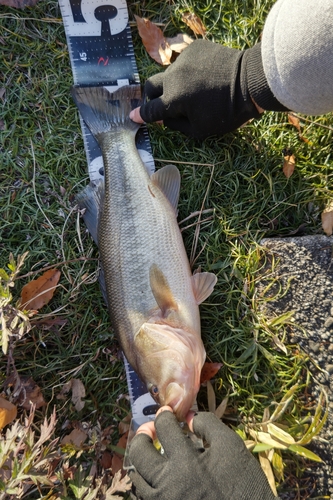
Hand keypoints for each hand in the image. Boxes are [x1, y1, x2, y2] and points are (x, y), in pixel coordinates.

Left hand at [129, 406, 277, 499]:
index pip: (164, 428)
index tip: (166, 412)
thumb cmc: (244, 483)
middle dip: (142, 436)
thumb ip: (207, 425)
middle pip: (139, 454)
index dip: (164, 416)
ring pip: (138, 479)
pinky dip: (147, 484)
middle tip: (149, 429)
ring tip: (150, 452)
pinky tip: (158, 477)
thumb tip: (188, 417)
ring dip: (141, 462)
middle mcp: (167, 485)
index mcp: (184, 463)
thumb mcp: (231, 446)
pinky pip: (145, 499)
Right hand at [130, 40, 260, 138]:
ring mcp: (183, 61)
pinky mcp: (194, 49)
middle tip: (159, 104)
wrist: (250, 82)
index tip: (133, 117)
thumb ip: (174, 125)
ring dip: (174, 85)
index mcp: (173, 100)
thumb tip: (161, 118)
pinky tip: (203, 78)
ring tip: (192, 92)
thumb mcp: (199, 129)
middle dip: (150, 97)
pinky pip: (184, 62)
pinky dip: (188, 72)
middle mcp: (173, 77)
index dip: (141, 116)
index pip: (150, 110)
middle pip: (150, 86)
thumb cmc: (226, 112)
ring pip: (169, 74)